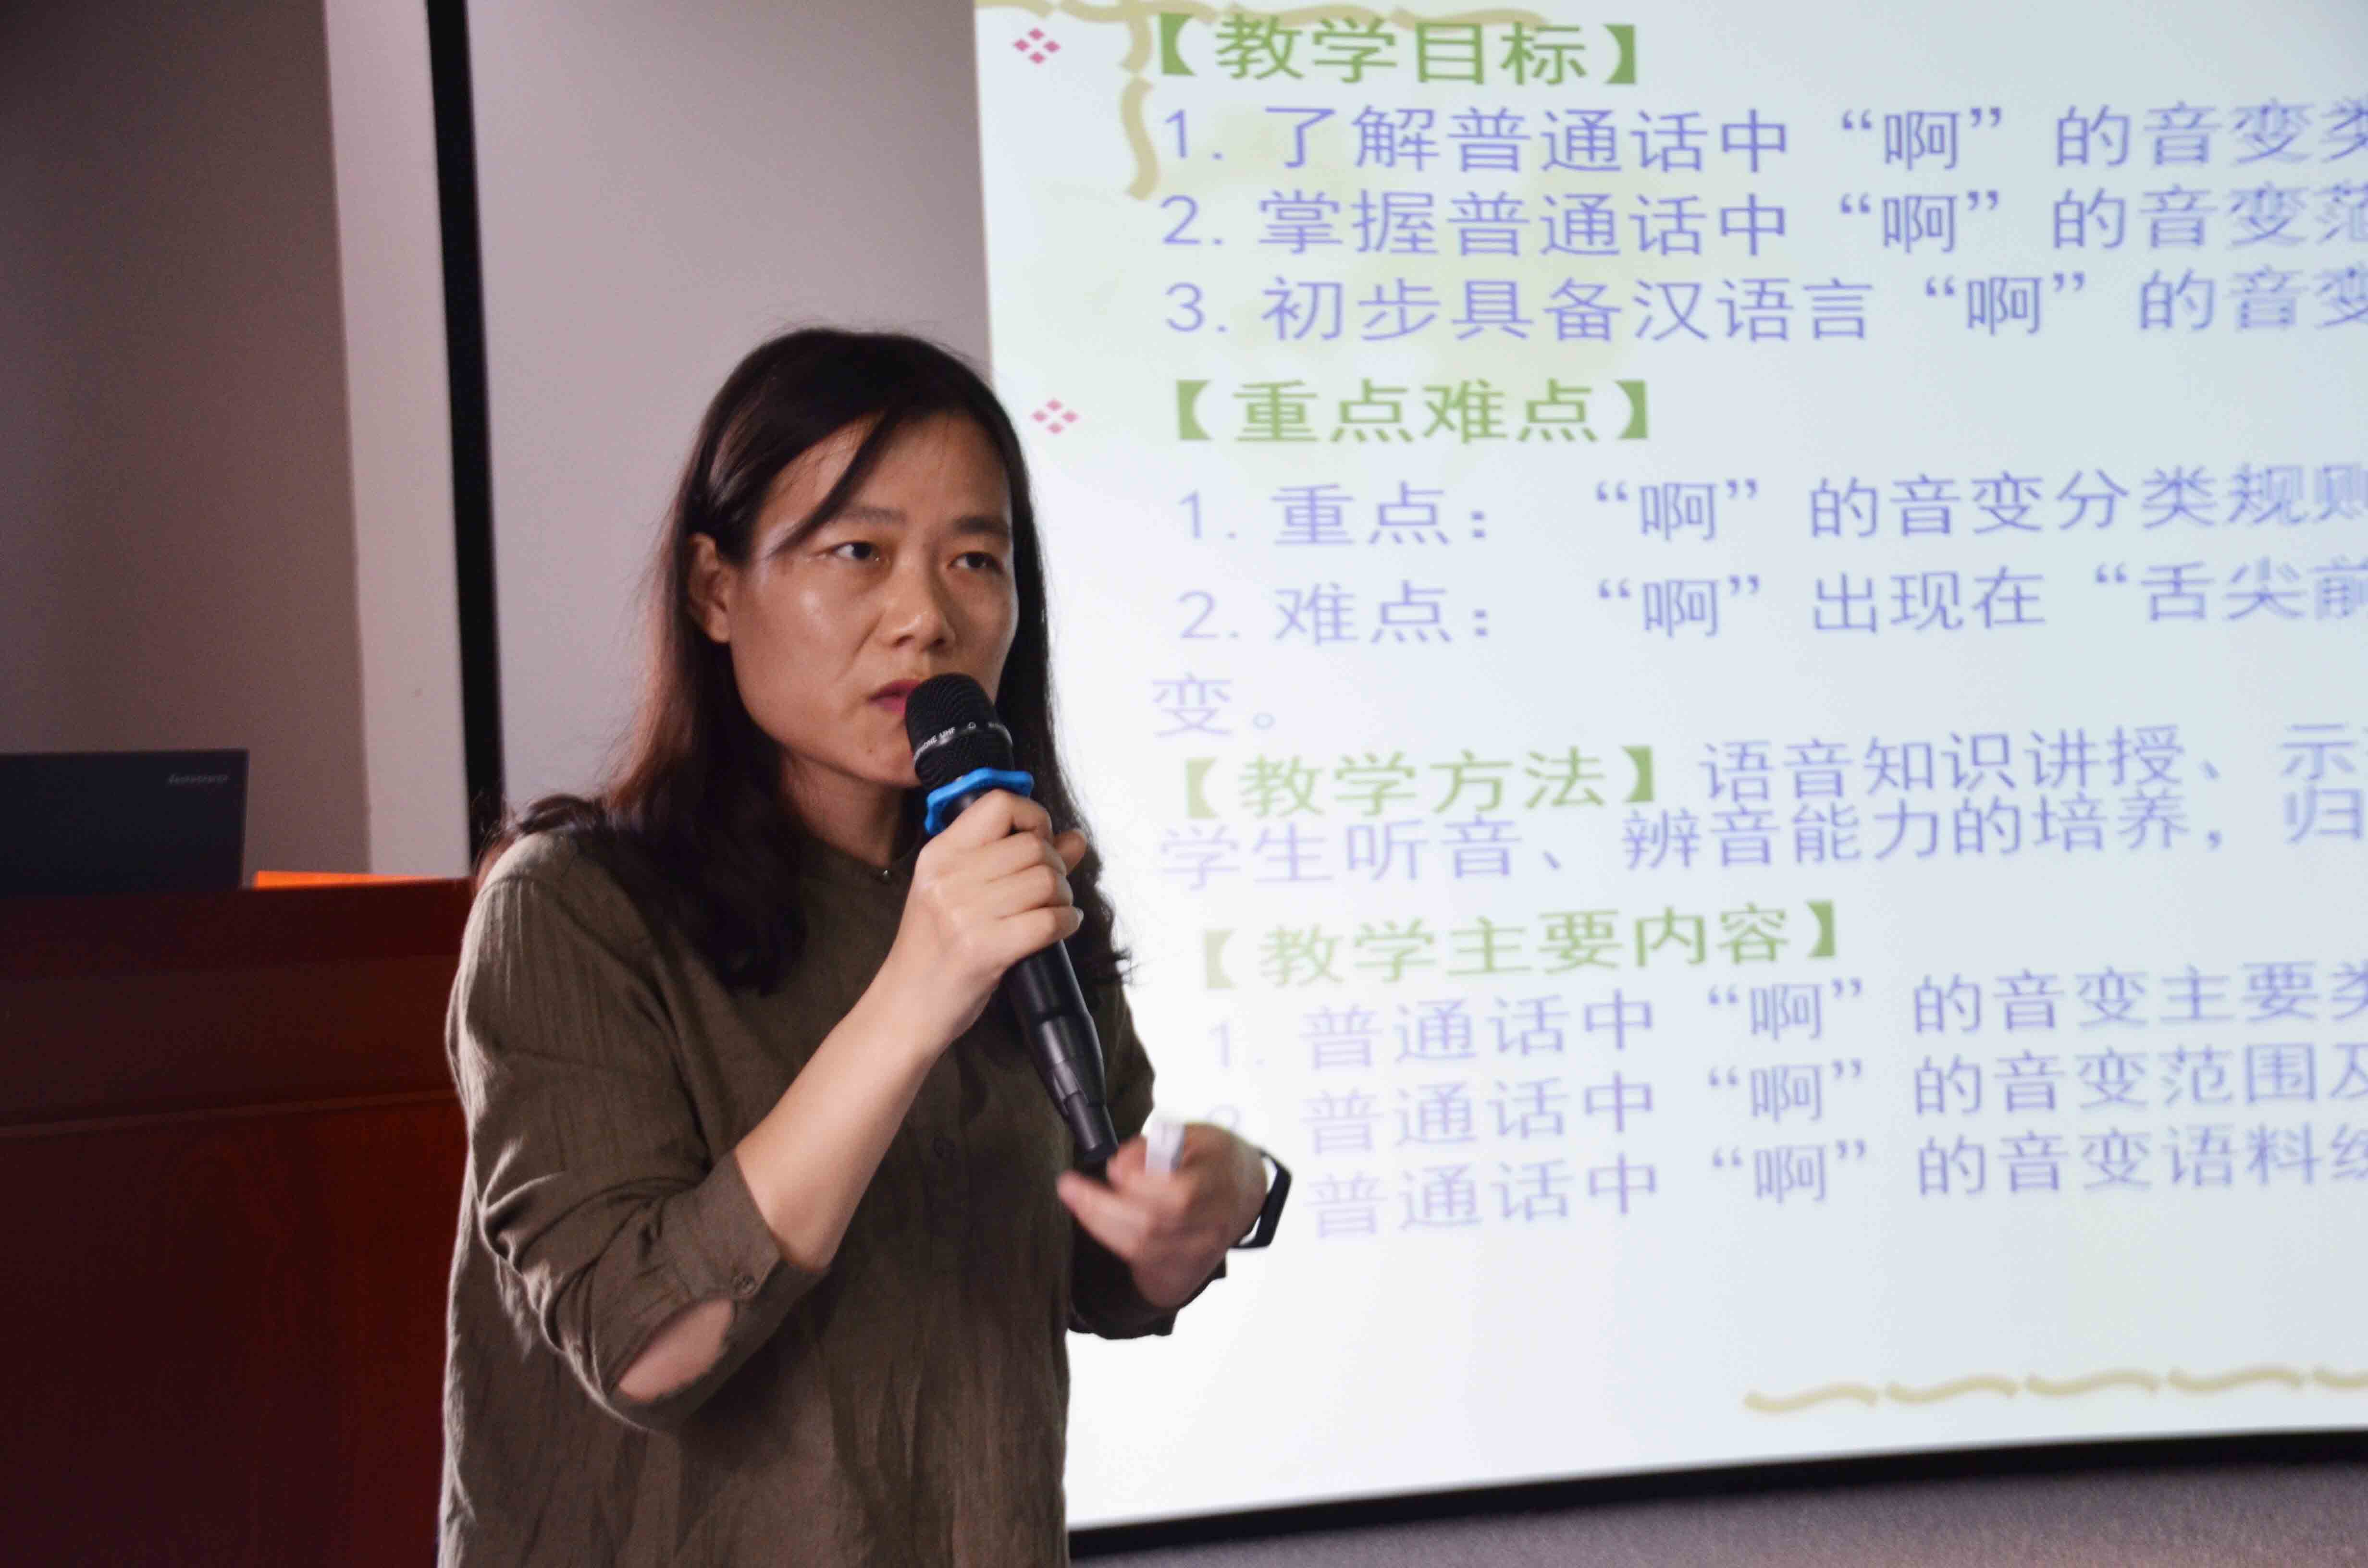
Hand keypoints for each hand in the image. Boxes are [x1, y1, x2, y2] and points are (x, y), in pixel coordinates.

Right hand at [876, 791, 1086, 1053]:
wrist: (905, 1006)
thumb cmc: (934, 950)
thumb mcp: (960, 893)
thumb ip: (1017, 859)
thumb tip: (1075, 838)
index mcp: (939, 854)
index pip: (998, 803)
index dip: (1033, 817)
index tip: (1040, 840)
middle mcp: (948, 877)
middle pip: (1033, 845)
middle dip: (1056, 865)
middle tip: (1050, 888)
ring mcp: (963, 913)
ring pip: (1046, 880)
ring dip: (1063, 896)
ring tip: (1053, 910)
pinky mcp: (983, 949)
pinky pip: (1049, 920)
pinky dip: (1066, 922)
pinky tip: (1061, 927)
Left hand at [1057, 1124, 1268, 1309]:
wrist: (1246, 1191)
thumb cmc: (1214, 1158)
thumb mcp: (1195, 1133)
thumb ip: (1158, 1143)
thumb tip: (1120, 1165)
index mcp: (1220, 1176)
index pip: (1180, 1192)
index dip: (1139, 1182)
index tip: (1112, 1167)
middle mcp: (1216, 1218)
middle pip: (1154, 1224)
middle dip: (1102, 1207)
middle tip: (1070, 1186)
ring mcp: (1204, 1248)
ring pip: (1143, 1246)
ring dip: (1099, 1221)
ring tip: (1075, 1197)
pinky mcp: (1188, 1266)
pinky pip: (1142, 1259)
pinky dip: (1111, 1237)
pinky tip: (1093, 1217)